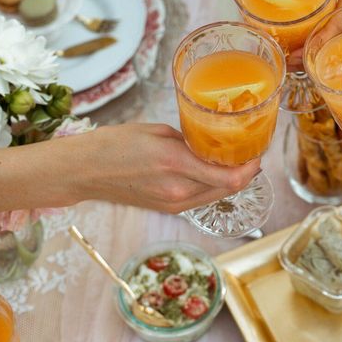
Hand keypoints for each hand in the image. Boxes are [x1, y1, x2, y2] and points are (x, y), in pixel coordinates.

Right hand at [62, 123, 260, 213]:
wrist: (83, 171)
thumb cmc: (114, 144)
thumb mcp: (158, 131)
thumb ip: (190, 140)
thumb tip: (213, 142)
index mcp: (176, 163)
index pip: (230, 176)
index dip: (251, 166)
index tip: (258, 151)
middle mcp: (178, 190)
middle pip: (229, 189)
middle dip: (246, 172)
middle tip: (251, 152)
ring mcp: (173, 204)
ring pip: (217, 196)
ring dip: (231, 180)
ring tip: (235, 160)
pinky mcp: (168, 209)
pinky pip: (201, 198)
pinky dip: (213, 186)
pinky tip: (212, 171)